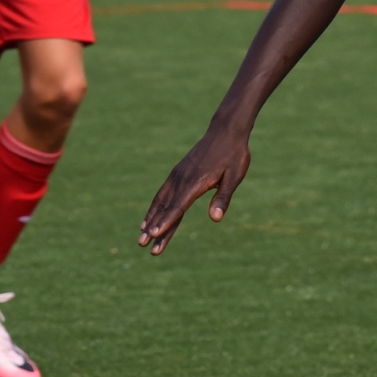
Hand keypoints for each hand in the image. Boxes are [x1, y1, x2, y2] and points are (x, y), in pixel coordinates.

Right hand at [138, 125, 252, 255]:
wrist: (225, 132)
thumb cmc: (233, 156)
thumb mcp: (234, 177)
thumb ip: (223, 197)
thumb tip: (216, 219)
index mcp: (196, 182)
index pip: (178, 207)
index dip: (167, 222)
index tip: (154, 235)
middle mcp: (182, 179)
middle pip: (166, 208)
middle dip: (155, 228)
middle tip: (142, 245)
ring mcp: (177, 176)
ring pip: (161, 201)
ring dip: (151, 219)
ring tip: (141, 236)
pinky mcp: (177, 173)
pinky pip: (163, 193)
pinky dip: (155, 207)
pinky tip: (149, 217)